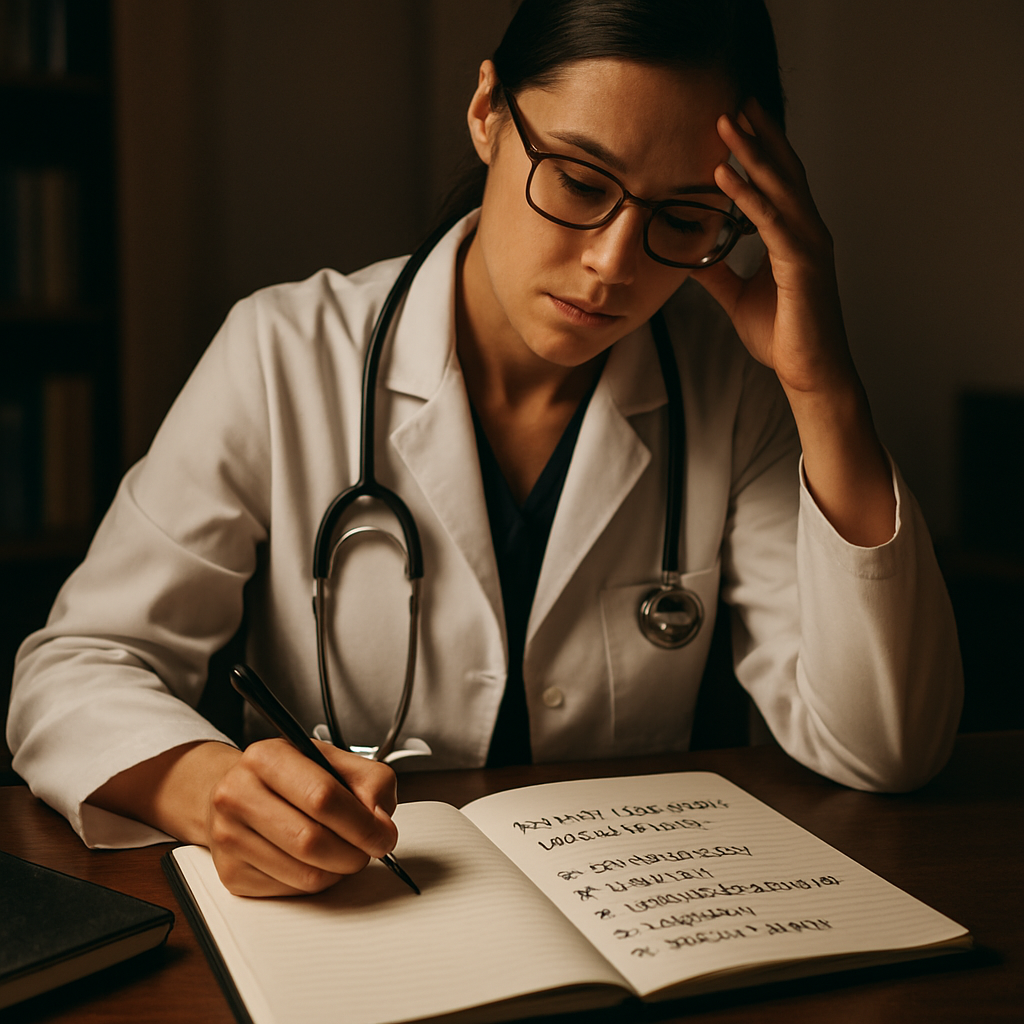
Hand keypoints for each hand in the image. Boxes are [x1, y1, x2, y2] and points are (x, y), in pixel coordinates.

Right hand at [206, 738, 397, 896]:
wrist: (239, 792)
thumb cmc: (290, 778)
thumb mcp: (334, 761)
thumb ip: (371, 782)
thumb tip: (380, 821)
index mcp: (267, 758)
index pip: (323, 797)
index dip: (362, 823)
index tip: (383, 834)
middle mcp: (238, 794)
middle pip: (312, 841)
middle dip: (354, 852)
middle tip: (368, 848)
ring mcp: (229, 837)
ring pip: (305, 874)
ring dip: (338, 870)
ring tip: (342, 851)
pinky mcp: (231, 873)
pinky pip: (291, 891)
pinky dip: (315, 881)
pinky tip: (315, 860)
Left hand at [694, 99, 854, 396]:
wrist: (808, 372)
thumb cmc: (782, 336)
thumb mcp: (738, 296)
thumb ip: (718, 271)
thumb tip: (690, 254)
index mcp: (795, 237)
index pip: (778, 182)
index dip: (760, 149)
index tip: (738, 121)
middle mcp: (807, 232)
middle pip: (783, 171)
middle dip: (759, 135)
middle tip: (734, 102)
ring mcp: (809, 245)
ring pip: (778, 187)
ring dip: (751, 153)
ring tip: (725, 123)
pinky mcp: (802, 264)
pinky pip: (771, 222)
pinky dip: (747, 197)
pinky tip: (723, 177)